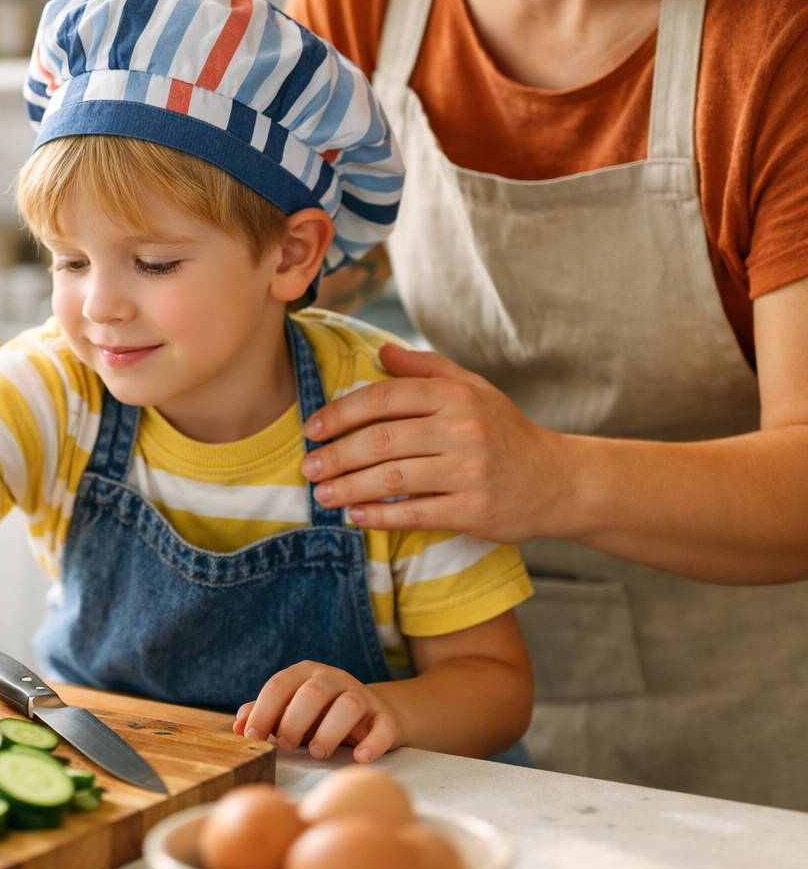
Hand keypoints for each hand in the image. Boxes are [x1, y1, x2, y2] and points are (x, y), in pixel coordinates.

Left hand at [233, 661, 402, 762]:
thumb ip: (264, 715)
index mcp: (304, 674)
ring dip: (329, 732)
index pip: (278, 686)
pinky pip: (383, 726)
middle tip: (286, 746)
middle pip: (311, 693)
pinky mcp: (384, 716)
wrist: (371, 714)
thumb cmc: (320, 714)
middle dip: (294, 721)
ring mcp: (361, 695)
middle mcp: (332, 679)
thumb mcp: (290, 710)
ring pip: (347, 706)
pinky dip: (374, 742)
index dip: (262, 712)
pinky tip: (361, 757)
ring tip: (318, 753)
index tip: (252, 737)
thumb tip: (237, 727)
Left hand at [299, 344, 569, 544]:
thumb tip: (381, 352)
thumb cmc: (506, 431)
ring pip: (392, 479)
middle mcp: (462, 429)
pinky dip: (379, 516)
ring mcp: (469, 471)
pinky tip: (355, 516)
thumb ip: (425, 368)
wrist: (559, 481)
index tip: (312, 428)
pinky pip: (414, 513)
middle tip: (308, 466)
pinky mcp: (473, 510)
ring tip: (322, 494)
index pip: (383, 398)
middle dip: (336, 455)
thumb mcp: (474, 389)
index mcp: (456, 396)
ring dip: (349, 488)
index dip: (340, 413)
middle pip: (380, 441)